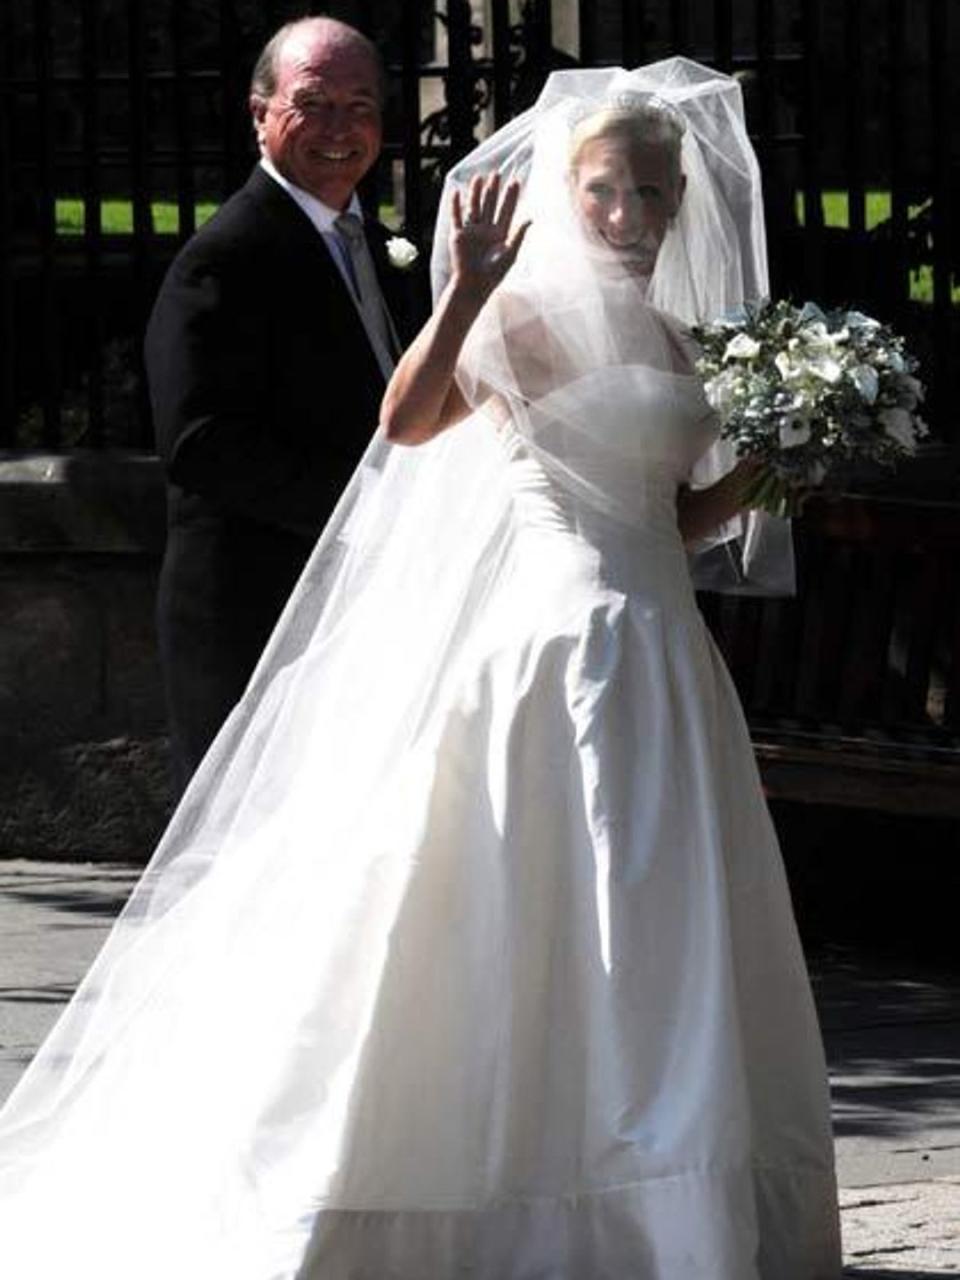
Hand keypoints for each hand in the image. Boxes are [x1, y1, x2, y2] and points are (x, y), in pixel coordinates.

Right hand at [450, 172, 529, 300]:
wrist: (473, 286)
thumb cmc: (493, 274)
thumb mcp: (510, 254)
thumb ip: (519, 235)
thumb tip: (530, 218)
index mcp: (500, 234)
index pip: (507, 210)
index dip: (511, 196)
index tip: (515, 181)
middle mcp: (486, 230)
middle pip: (491, 204)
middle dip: (494, 189)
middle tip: (498, 174)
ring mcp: (472, 231)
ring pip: (474, 206)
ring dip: (476, 192)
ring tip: (480, 177)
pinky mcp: (458, 235)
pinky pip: (456, 217)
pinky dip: (456, 204)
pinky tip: (457, 191)